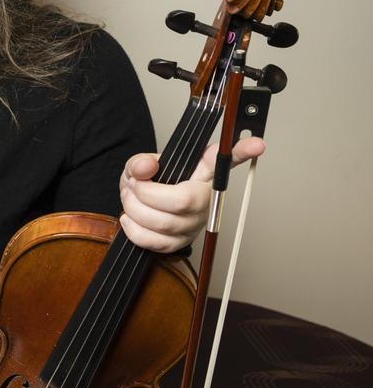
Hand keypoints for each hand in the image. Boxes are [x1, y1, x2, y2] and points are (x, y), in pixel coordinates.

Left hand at [119, 137, 265, 252]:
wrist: (140, 208)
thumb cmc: (147, 185)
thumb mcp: (141, 166)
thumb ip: (140, 163)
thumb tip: (145, 167)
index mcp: (201, 174)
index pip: (224, 160)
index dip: (241, 152)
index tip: (257, 143)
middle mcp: (204, 199)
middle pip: (183, 201)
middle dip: (146, 193)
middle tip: (133, 185)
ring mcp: (195, 223)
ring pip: (164, 223)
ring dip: (135, 209)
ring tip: (130, 198)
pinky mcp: (181, 243)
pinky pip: (154, 241)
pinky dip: (133, 229)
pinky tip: (131, 218)